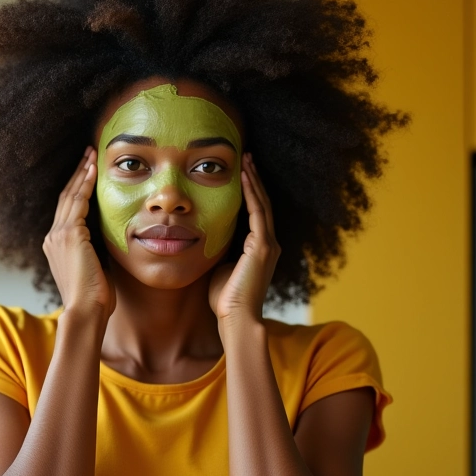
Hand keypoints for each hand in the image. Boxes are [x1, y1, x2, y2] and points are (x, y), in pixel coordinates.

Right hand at [43, 146, 115, 322]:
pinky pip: (77, 202)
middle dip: (77, 174)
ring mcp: (59, 235)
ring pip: (70, 196)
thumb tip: (108, 240)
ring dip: (82, 173)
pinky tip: (93, 170)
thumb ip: (96, 251)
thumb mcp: (95, 268)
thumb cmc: (95, 298)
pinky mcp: (69, 235)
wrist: (86, 311)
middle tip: (88, 154)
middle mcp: (53, 237)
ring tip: (91, 155)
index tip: (87, 173)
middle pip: (65, 198)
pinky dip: (85, 184)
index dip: (76, 190)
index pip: (67, 211)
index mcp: (57, 246)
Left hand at [208, 152, 279, 325]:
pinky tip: (244, 177)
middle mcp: (268, 243)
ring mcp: (268, 244)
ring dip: (254, 180)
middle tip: (246, 158)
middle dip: (254, 180)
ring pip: (262, 204)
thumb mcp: (220, 267)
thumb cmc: (225, 299)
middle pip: (263, 203)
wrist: (235, 318)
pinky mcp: (263, 246)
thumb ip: (220, 251)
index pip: (256, 213)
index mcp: (259, 249)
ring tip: (246, 160)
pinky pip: (258, 212)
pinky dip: (252, 193)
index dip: (250, 192)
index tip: (240, 173)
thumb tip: (207, 238)